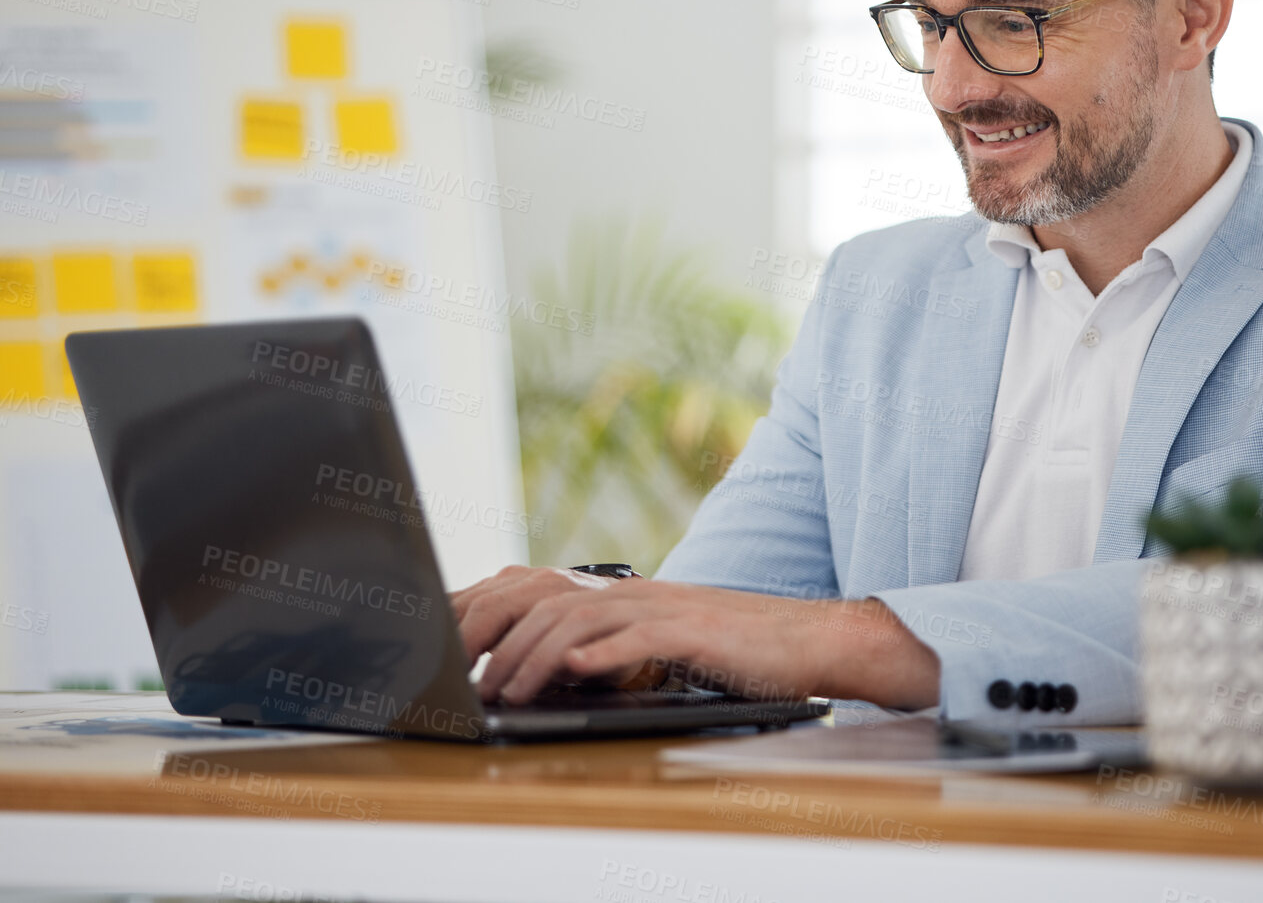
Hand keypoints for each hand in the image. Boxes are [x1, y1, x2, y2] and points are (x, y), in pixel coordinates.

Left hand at [451, 566, 938, 708]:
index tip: (442, 641)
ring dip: (533, 656)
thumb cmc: (732, 648)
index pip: (534, 589)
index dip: (484, 609)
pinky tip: (573, 670)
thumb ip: (606, 643)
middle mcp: (633, 591)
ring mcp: (663, 607)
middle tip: (457, 672)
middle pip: (543, 597)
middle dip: (491, 633)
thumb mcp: (657, 642)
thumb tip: (548, 665)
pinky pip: (638, 639)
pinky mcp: (693, 632)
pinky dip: (600, 654)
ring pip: (579, 619)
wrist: (804, 640)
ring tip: (503, 689)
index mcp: (620, 592)